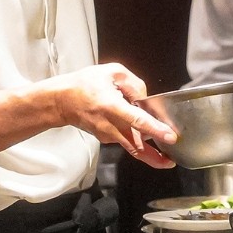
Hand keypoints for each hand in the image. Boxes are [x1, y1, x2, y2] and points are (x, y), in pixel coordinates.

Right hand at [55, 63, 176, 168]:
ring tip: (165, 159)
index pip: (137, 120)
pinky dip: (138, 144)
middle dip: (154, 156)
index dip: (155, 130)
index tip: (170, 137)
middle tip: (171, 160)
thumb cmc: (85, 84)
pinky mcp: (106, 139)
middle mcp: (110, 125)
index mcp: (112, 106)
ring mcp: (107, 134)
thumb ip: (134, 83)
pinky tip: (148, 141)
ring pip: (131, 148)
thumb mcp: (112, 72)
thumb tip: (146, 99)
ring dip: (149, 155)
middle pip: (135, 145)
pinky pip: (126, 142)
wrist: (61, 101)